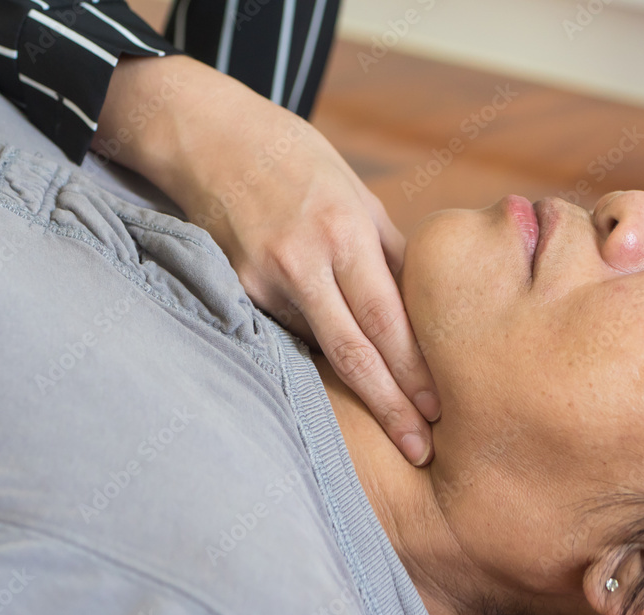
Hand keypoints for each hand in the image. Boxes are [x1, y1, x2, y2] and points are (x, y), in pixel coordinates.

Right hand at [94, 55, 439, 464]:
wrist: (207, 136)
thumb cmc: (292, 160)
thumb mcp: (353, 191)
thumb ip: (385, 250)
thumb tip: (417, 307)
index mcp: (344, 230)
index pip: (387, 318)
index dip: (413, 371)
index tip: (437, 412)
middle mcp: (302, 259)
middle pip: (353, 351)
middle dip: (390, 404)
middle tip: (419, 449)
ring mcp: (261, 278)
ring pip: (315, 345)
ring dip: (348, 384)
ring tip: (383, 418)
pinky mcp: (232, 287)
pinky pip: (280, 328)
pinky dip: (305, 344)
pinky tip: (320, 359)